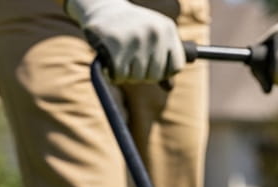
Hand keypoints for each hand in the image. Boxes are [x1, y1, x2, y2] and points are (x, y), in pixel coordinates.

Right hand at [65, 0, 185, 81]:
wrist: (101, 7)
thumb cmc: (131, 29)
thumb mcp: (153, 38)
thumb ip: (164, 61)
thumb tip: (169, 88)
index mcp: (168, 29)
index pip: (176, 67)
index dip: (163, 71)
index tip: (150, 61)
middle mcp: (154, 32)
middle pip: (156, 76)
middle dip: (142, 73)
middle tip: (131, 56)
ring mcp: (136, 37)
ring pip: (138, 77)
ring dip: (127, 74)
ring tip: (120, 55)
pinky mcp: (116, 44)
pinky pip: (120, 76)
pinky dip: (114, 74)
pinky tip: (110, 60)